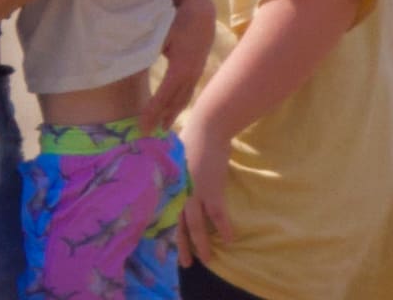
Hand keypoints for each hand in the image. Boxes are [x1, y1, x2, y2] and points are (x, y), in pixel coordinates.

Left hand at [139, 0, 213, 132]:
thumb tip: (128, 62)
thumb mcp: (159, 32)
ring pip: (183, 99)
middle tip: (146, 134)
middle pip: (174, 102)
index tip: (142, 126)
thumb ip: (146, 49)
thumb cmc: (177, 18)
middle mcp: (191, 74)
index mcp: (181, 67)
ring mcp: (196, 73)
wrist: (201, 10)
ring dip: (171, 114)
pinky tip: (172, 110)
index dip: (152, 112)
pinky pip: (187, 92)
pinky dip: (178, 104)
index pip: (164, 95)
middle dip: (160, 118)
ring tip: (161, 128)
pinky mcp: (197, 70)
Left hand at [177, 121, 233, 266]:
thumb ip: (170, 171)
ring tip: (205, 260)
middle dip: (182, 247)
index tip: (164, 247)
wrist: (207, 128)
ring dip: (201, 244)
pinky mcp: (212, 191)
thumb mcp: (173, 156)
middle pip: (177, 226)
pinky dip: (224, 228)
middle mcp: (177, 194)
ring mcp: (194, 193)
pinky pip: (218, 216)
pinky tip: (229, 240)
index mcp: (168, 186)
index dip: (164, 231)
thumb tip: (167, 175)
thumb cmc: (190, 137)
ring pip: (196, 226)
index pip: (163, 214)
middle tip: (185, 263)